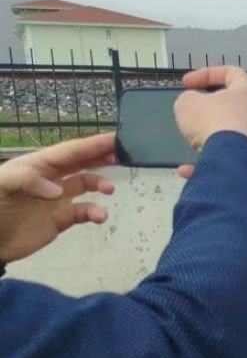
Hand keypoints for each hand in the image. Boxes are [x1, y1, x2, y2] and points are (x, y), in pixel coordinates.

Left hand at [0, 133, 115, 262]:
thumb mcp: (2, 185)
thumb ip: (27, 180)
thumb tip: (58, 191)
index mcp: (37, 165)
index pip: (69, 151)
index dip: (92, 144)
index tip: (115, 139)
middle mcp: (50, 178)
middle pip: (81, 162)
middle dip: (102, 156)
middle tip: (124, 155)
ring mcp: (57, 198)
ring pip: (86, 184)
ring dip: (100, 183)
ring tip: (109, 189)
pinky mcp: (62, 218)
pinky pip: (84, 211)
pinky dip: (95, 212)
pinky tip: (100, 216)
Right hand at [173, 66, 246, 177]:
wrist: (233, 161)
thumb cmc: (213, 122)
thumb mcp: (188, 103)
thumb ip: (189, 99)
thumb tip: (193, 106)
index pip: (232, 73)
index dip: (207, 74)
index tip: (187, 83)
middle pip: (234, 106)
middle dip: (211, 109)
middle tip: (193, 113)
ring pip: (231, 134)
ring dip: (210, 137)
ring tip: (191, 140)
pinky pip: (228, 159)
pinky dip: (208, 163)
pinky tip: (188, 169)